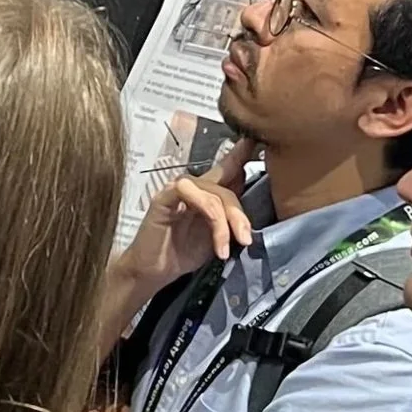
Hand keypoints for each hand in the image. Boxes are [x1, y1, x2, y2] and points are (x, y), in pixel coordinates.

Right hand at [98, 136, 259, 354]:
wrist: (154, 271)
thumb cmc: (183, 253)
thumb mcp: (217, 237)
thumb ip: (231, 220)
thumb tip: (258, 209)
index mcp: (208, 193)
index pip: (228, 168)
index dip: (242, 153)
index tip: (257, 140)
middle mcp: (195, 186)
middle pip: (227, 189)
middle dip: (240, 216)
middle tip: (245, 241)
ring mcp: (178, 189)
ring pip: (214, 194)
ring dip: (225, 222)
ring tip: (224, 249)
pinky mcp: (165, 196)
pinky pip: (191, 193)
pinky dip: (209, 216)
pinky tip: (215, 243)